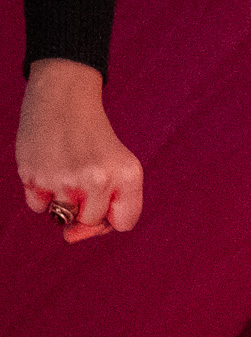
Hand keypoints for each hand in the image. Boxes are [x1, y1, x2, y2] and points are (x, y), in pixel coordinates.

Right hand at [16, 58, 142, 242]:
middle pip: (91, 222)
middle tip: (82, 171)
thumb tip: (70, 238)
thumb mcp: (116, 168)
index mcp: (129, 175)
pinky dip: (40, 191)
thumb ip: (104, 211)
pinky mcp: (36, 176)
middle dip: (85, 204)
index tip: (106, 192)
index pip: (125, 224)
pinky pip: (38, 207)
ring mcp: (65, 179)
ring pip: (63, 218)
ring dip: (61, 198)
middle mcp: (99, 179)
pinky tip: (47, 164)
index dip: (112, 213)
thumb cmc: (93, 139)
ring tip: (65, 166)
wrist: (63, 98)